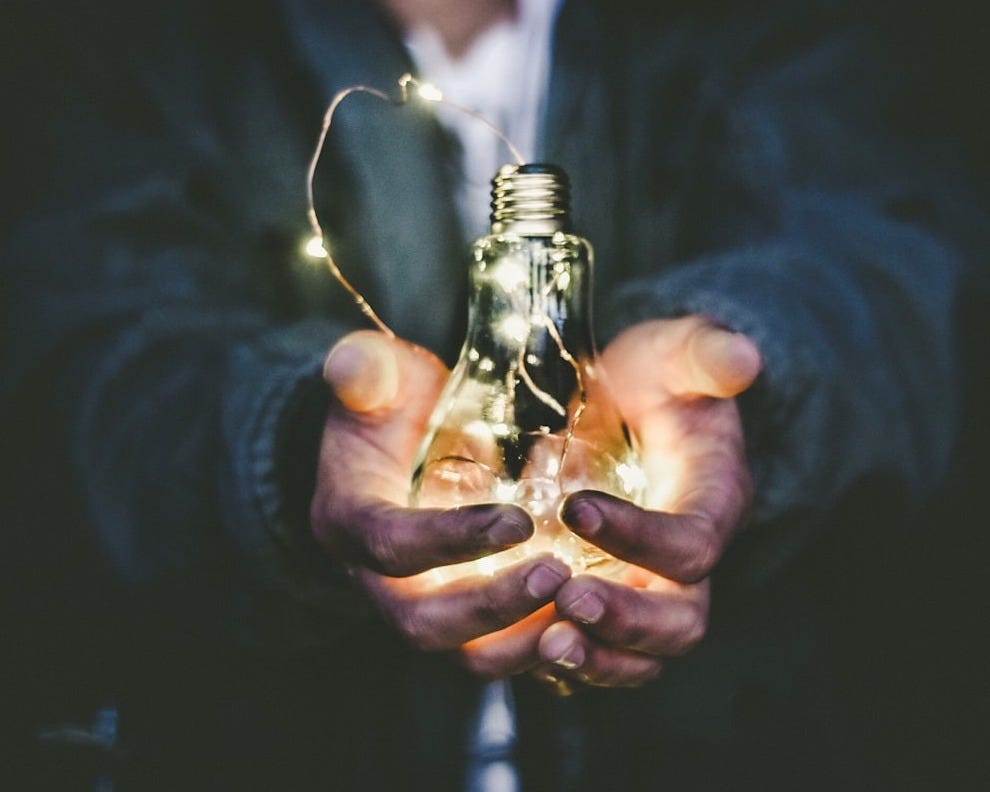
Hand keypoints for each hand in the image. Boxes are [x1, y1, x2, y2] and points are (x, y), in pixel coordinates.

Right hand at [310, 330, 570, 670]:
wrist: (393, 447)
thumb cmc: (390, 407)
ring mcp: (420, 605)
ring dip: (522, 641)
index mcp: (350, 521)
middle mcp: (377, 580)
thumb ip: (366, 371)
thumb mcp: (376, 378)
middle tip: (558, 575)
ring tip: (583, 607)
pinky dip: (541, 646)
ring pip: (464, 653)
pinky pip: (497, 652)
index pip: (391, 545)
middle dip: (492, 607)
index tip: (518, 521)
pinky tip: (590, 622)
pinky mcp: (460, 618)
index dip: (450, 540)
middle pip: (424, 623)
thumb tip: (351, 365)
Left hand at [534, 316, 761, 688]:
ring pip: (641, 655)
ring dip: (596, 659)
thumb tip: (742, 356)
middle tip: (567, 601)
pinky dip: (567, 661)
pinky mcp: (612, 599)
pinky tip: (521, 645)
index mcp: (713, 503)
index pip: (692, 544)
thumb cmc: (657, 378)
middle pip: (680, 620)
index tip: (575, 507)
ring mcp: (650, 587)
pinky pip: (599, 652)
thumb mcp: (678, 353)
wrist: (634, 404)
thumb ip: (705, 354)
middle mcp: (688, 561)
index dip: (640, 536)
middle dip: (627, 620)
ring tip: (545, 644)